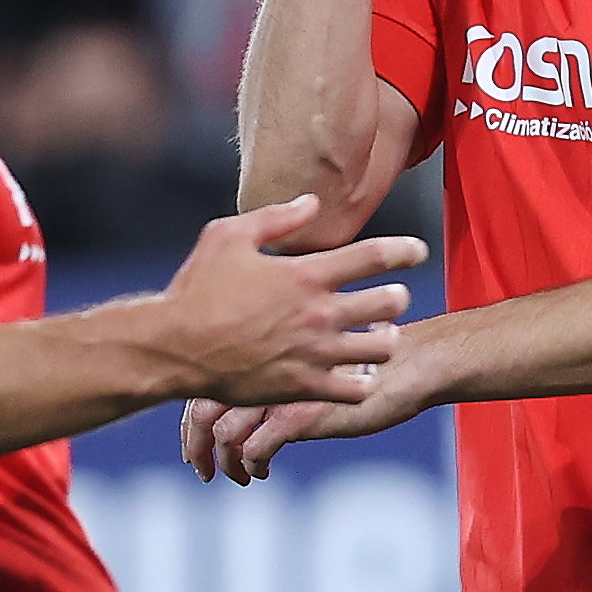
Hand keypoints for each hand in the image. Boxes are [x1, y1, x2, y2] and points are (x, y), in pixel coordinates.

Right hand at [155, 195, 422, 407]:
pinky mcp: (303, 387)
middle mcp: (318, 313)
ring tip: (379, 336)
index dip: (405, 250)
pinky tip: (356, 373)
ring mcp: (314, 354)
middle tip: (392, 297)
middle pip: (390, 302)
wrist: (174, 348)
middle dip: (397, 297)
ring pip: (381, 348)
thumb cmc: (197, 289)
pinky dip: (364, 380)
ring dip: (386, 339)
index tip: (418, 251)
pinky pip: (356, 389)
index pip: (375, 256)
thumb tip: (313, 202)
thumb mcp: (228, 236)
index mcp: (305, 274)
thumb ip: (276, 217)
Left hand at [181, 326, 443, 483]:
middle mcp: (262, 367)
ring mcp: (278, 391)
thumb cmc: (362, 356)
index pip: (204, 385)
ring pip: (225, 436)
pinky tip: (264, 472)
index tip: (194, 443)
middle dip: (196, 446)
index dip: (192, 420)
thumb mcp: (309, 354)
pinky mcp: (299, 416)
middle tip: (201, 468)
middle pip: (203, 411)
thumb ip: (277, 370)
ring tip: (239, 476)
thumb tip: (248, 398)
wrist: (405, 362)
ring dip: (225, 463)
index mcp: (259, 350)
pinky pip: (256, 449)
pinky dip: (253, 465)